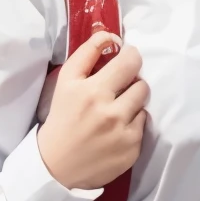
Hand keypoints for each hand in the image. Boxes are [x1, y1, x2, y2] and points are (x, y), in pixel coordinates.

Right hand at [37, 30, 148, 189]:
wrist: (56, 165)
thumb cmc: (62, 118)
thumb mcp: (65, 82)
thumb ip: (87, 54)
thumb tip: (111, 35)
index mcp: (91, 91)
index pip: (129, 62)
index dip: (131, 57)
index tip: (125, 59)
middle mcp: (109, 111)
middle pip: (141, 84)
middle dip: (132, 82)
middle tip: (120, 88)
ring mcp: (123, 132)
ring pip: (143, 104)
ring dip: (133, 103)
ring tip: (116, 110)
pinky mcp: (132, 150)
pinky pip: (143, 125)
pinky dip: (132, 125)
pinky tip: (115, 131)